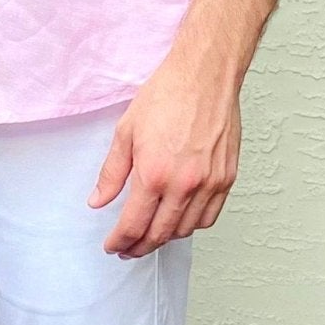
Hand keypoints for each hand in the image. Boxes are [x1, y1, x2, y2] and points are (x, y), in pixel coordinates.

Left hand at [88, 45, 241, 258]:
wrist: (204, 76)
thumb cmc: (166, 96)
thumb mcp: (126, 131)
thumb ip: (111, 172)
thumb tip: (97, 201)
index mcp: (154, 174)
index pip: (134, 224)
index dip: (120, 241)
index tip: (112, 246)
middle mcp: (183, 185)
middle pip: (159, 234)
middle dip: (139, 246)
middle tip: (127, 248)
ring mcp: (209, 184)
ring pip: (185, 230)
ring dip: (165, 238)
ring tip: (151, 235)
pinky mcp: (226, 179)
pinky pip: (209, 217)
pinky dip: (192, 225)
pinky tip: (179, 220)